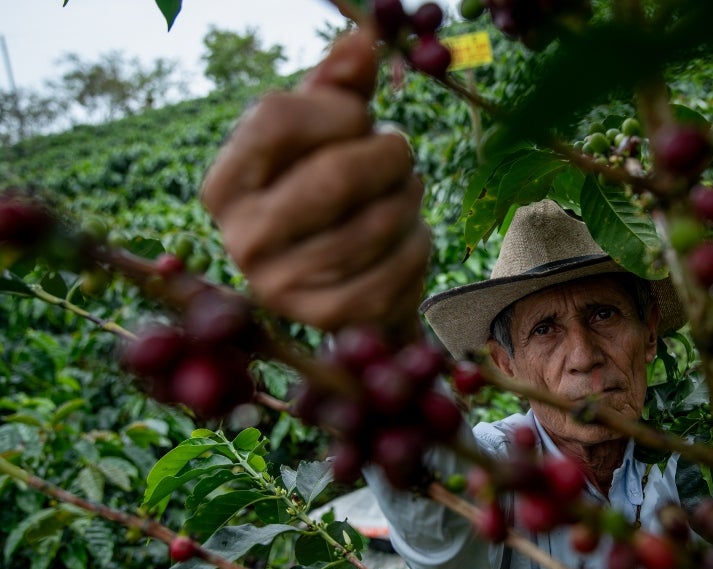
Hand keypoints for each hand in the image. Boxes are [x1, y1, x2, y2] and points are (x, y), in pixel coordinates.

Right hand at [201, 28, 428, 332]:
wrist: (337, 285)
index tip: (360, 117)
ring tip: (407, 192)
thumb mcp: (321, 137)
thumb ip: (338, 86)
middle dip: (389, 156)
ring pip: (376, 224)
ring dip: (410, 199)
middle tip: (401, 154)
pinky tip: (411, 235)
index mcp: (225, 182)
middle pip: (336, 177)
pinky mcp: (328, 319)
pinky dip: (418, 244)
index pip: (278, 121)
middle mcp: (241, 237)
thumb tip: (364, 37)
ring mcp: (282, 286)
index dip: (339, 109)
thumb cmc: (325, 194)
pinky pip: (397, 270)